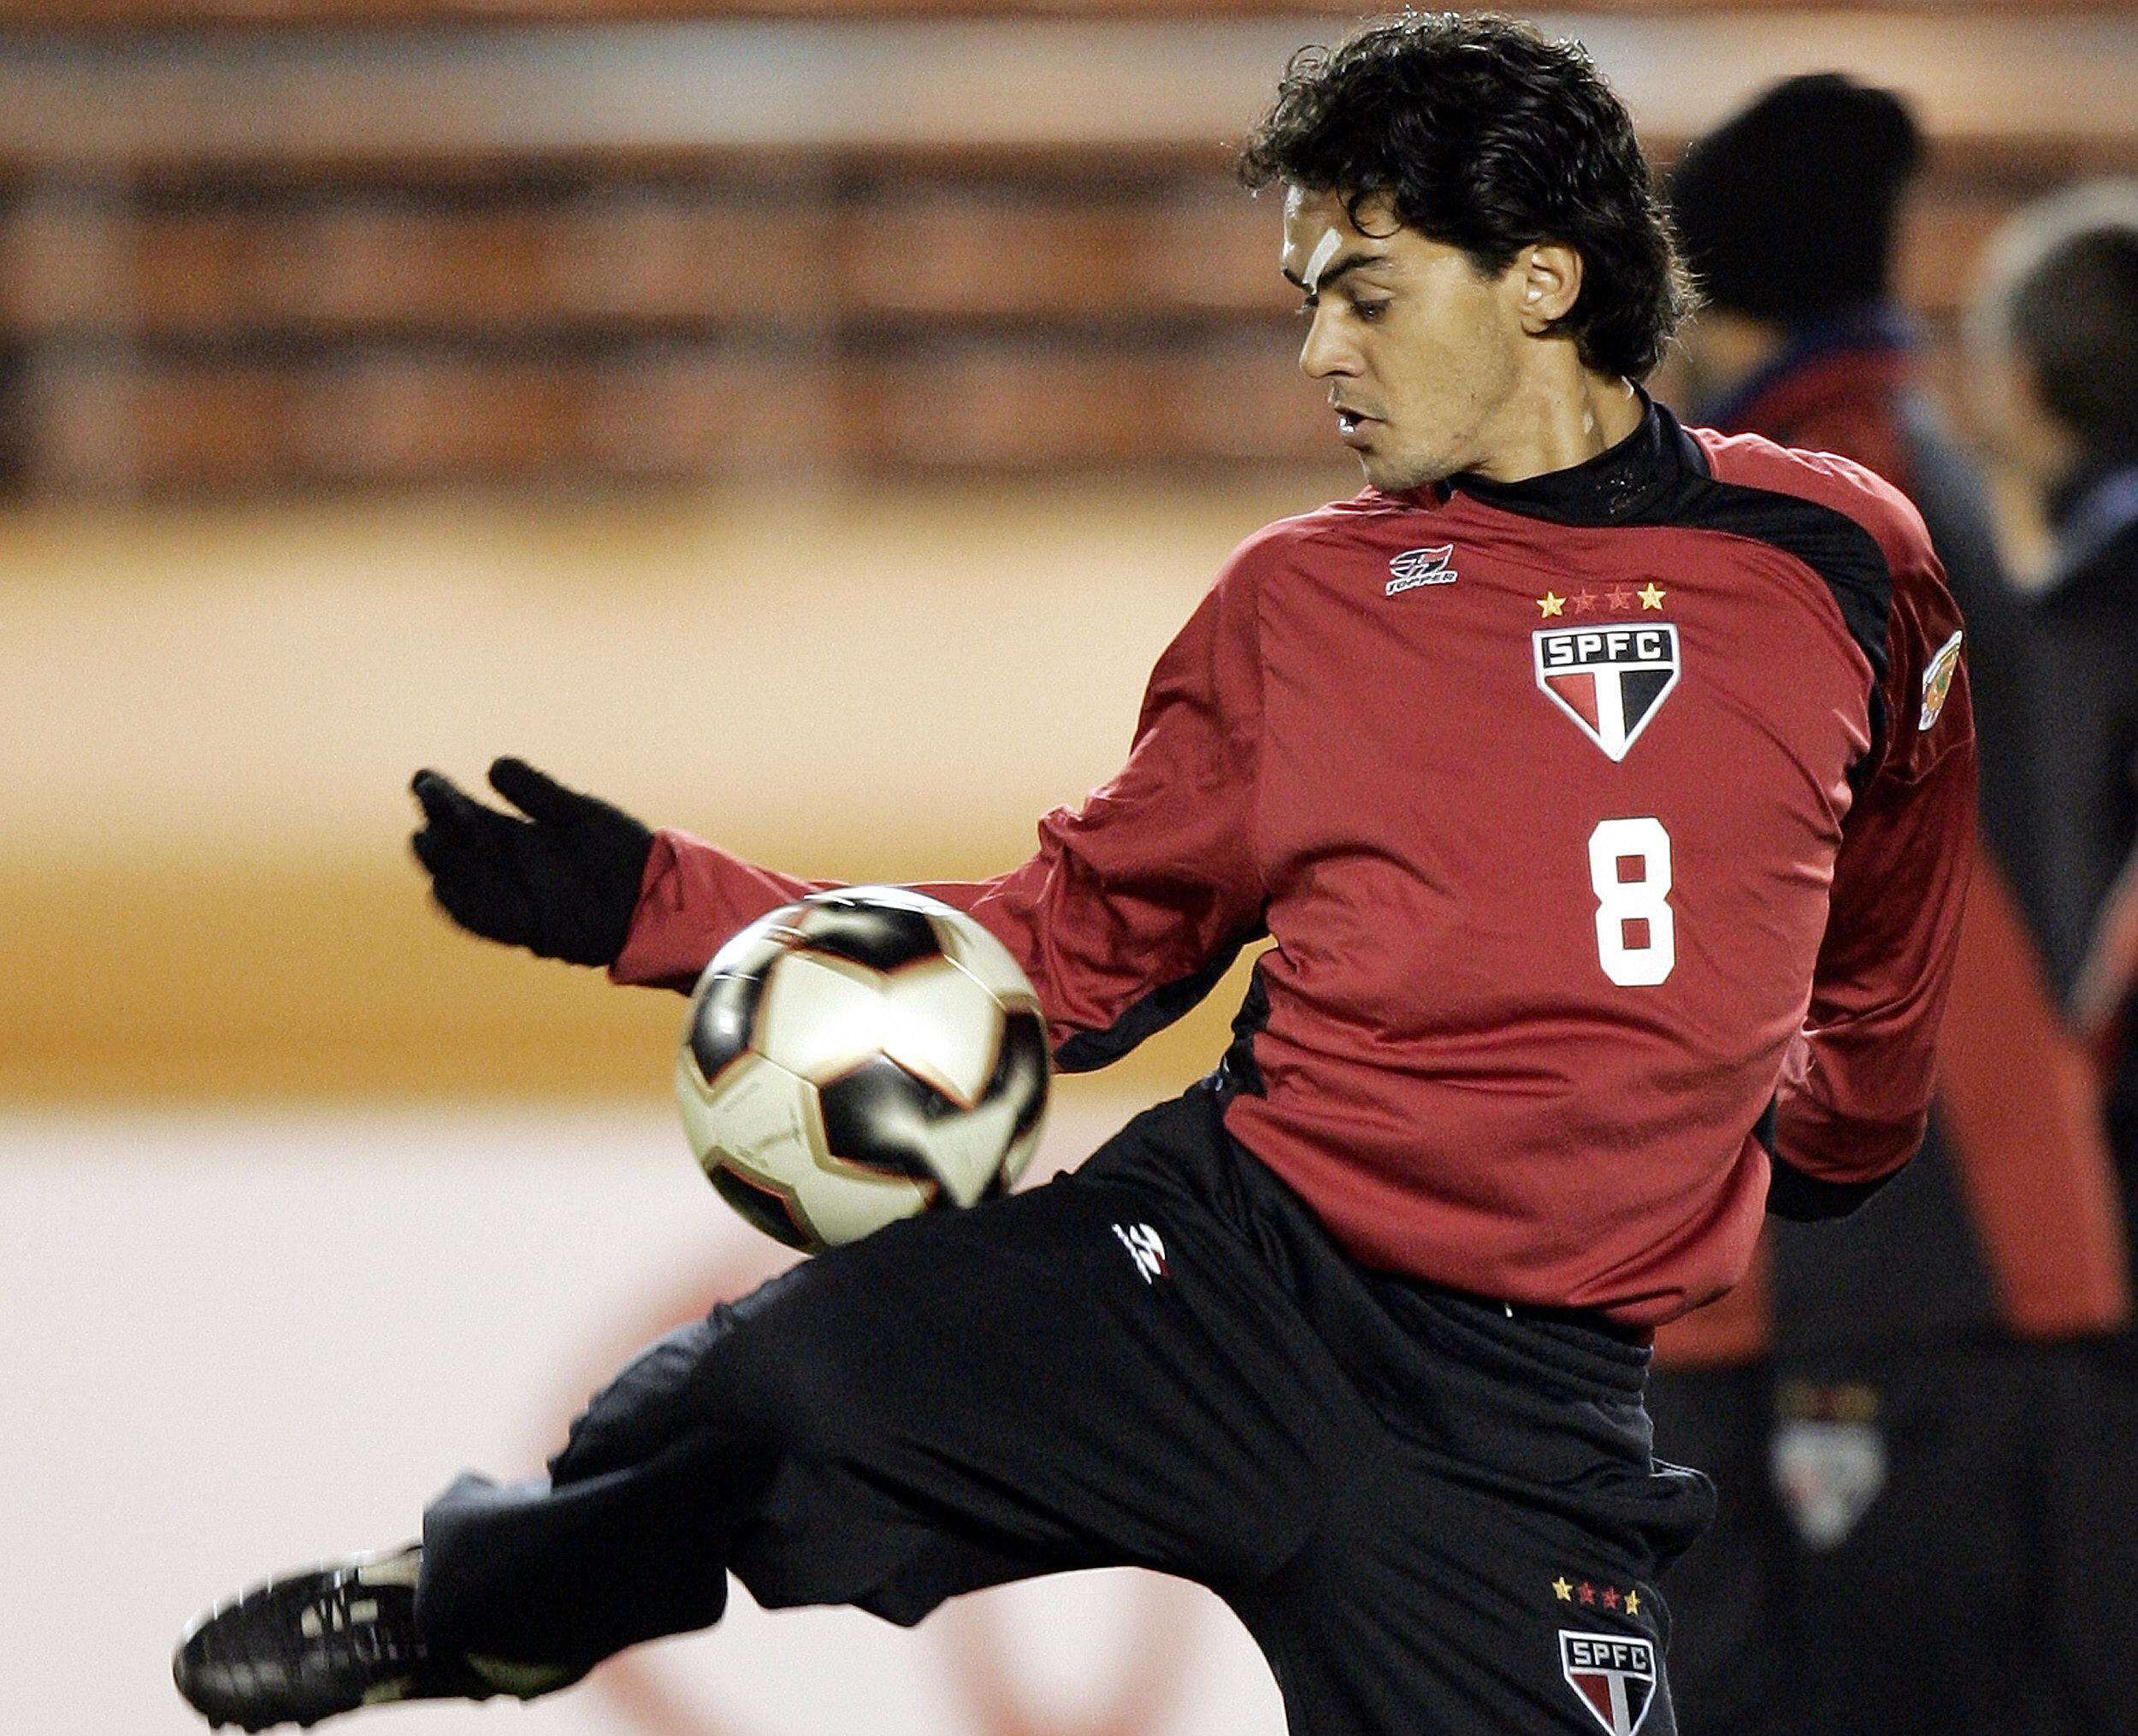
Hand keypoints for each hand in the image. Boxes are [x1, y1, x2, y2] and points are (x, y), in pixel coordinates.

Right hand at [409, 758, 654, 966]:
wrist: (657, 895)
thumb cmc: (620, 852)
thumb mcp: (578, 814)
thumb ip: (538, 794)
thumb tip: (493, 765)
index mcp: (514, 836)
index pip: (464, 815)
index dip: (440, 797)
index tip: (424, 777)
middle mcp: (506, 867)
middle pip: (457, 845)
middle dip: (439, 822)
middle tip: (426, 798)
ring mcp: (513, 897)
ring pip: (462, 880)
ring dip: (441, 862)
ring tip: (424, 838)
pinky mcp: (528, 928)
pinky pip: (483, 920)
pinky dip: (461, 907)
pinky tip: (440, 887)